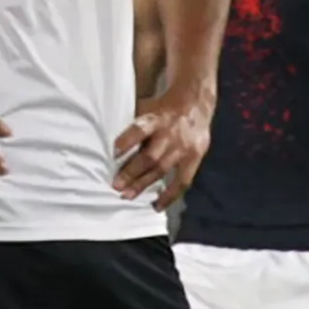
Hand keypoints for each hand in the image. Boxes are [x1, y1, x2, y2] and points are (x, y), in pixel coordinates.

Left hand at [114, 89, 211, 207]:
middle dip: (131, 172)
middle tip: (116, 186)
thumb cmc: (163, 109)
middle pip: (150, 156)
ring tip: (127, 196)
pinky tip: (156, 206)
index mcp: (156, 118)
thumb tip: (113, 149)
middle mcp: (170, 133)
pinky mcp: (195, 157)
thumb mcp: (148, 108)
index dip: (127, 141)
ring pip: (162, 170)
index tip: (114, 152)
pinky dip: (169, 196)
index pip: (140, 129)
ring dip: (143, 184)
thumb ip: (135, 127)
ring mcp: (183, 147)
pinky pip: (182, 181)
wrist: (195, 103)